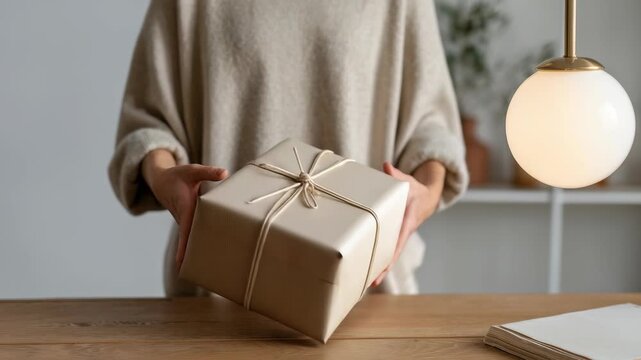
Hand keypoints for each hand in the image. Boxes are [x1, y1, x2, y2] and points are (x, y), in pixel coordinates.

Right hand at [142, 149, 228, 269]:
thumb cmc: (178, 176)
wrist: (163, 182)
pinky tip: (213, 253)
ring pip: (194, 239)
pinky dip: (202, 242)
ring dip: (200, 251)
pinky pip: (196, 234)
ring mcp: (187, 223)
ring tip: (212, 269)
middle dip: (195, 256)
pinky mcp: (190, 222)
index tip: (182, 263)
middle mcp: (185, 219)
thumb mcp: (192, 171)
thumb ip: (208, 172)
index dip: (185, 247)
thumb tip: (224, 173)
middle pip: (191, 241)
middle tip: (205, 273)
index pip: (186, 232)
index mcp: (186, 209)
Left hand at [371, 161, 444, 286]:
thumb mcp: (409, 182)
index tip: (385, 265)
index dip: (392, 252)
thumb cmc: (415, 190)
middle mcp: (403, 232)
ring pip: (389, 256)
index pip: (400, 239)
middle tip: (371, 283)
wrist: (426, 199)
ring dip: (379, 269)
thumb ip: (397, 176)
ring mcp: (398, 237)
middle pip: (393, 254)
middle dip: (383, 269)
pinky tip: (365, 272)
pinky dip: (377, 261)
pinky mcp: (392, 237)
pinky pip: (385, 251)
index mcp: (408, 221)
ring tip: (365, 285)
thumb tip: (386, 166)